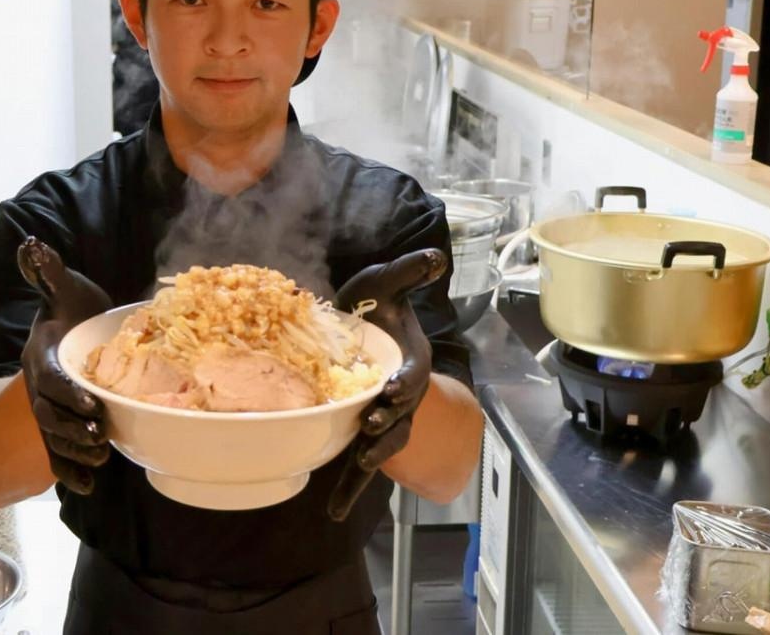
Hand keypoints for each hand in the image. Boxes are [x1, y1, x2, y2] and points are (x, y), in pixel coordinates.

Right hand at [17, 236, 113, 494]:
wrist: (71, 324)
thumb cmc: (71, 304)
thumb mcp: (63, 286)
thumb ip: (47, 271)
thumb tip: (30, 244)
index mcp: (40, 354)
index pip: (49, 378)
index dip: (68, 393)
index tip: (92, 404)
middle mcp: (38, 384)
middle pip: (48, 415)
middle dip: (72, 429)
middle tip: (101, 437)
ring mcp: (47, 406)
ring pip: (53, 437)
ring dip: (74, 451)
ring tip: (101, 458)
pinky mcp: (59, 421)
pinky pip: (57, 452)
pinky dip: (70, 471)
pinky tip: (89, 486)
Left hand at [326, 248, 447, 520]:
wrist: (365, 327)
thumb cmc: (378, 306)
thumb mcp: (387, 283)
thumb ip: (408, 272)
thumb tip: (435, 256)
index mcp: (410, 363)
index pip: (411, 375)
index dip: (403, 383)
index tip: (391, 388)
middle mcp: (402, 396)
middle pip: (399, 417)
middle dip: (387, 424)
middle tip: (372, 427)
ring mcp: (383, 418)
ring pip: (383, 446)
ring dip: (372, 458)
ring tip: (361, 469)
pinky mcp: (360, 432)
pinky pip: (356, 465)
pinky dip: (348, 488)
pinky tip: (333, 512)